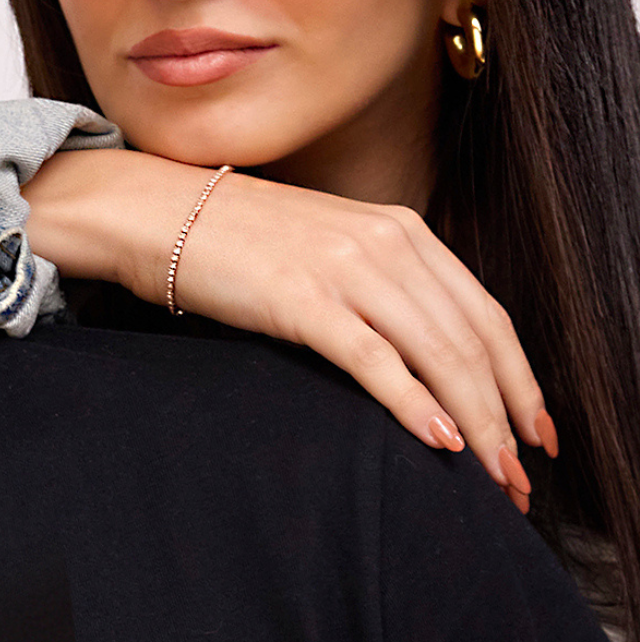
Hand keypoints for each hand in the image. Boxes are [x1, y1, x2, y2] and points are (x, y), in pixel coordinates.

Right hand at [26, 149, 551, 511]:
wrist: (153, 211)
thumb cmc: (233, 239)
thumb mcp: (328, 246)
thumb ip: (382, 281)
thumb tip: (424, 351)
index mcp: (401, 229)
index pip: (487, 315)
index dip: (522, 381)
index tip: (536, 433)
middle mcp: (387, 243)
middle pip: (474, 342)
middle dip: (508, 417)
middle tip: (519, 478)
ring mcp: (345, 268)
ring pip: (439, 356)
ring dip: (476, 424)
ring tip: (490, 477)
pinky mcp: (302, 299)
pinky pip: (377, 360)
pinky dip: (415, 404)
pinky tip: (440, 441)